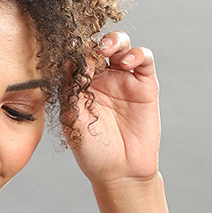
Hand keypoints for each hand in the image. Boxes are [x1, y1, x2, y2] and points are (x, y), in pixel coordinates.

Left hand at [66, 30, 160, 186]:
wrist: (120, 172)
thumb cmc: (92, 151)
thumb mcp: (72, 121)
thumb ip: (70, 93)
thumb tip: (67, 63)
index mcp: (79, 85)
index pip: (76, 57)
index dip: (73, 50)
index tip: (67, 49)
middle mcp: (100, 78)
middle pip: (97, 45)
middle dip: (93, 41)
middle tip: (89, 48)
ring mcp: (123, 79)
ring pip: (120, 45)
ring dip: (113, 41)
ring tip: (106, 50)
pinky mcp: (144, 83)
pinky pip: (143, 59)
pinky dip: (136, 54)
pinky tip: (127, 62)